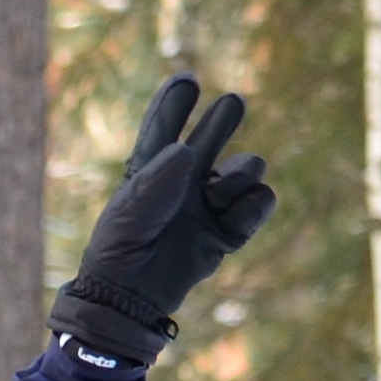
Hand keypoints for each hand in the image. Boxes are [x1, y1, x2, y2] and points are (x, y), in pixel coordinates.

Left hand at [51, 75, 278, 363]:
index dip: (175, 104)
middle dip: (225, 118)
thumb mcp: (128, 217)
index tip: (186, 80)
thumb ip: (155, 183)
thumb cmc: (119, 254)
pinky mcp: (230, 228)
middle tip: (232, 103)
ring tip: (216, 193)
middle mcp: (186, 180)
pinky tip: (231, 216)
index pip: (165, 129)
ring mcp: (211, 202)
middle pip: (214, 136)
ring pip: (249, 166)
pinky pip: (261, 202)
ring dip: (240, 173)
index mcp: (153, 171)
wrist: (131, 299)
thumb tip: (185, 151)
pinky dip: (253, 206)